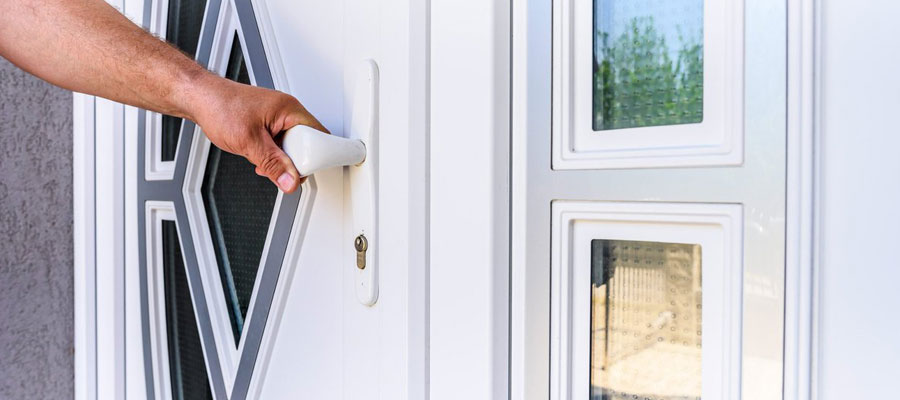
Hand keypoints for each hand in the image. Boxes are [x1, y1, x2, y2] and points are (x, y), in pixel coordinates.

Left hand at [187, 74, 328, 192]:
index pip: (319, 136)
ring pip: (292, 146)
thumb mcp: (248, 142)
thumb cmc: (220, 107)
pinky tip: (257, 155)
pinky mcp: (269, 124)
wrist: (199, 98)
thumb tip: (290, 181)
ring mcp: (278, 117)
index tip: (301, 171)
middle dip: (293, 161)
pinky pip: (280, 144)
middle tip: (276, 167)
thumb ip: (272, 164)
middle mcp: (287, 111)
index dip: (314, 157)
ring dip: (279, 159)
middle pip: (307, 144)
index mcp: (290, 109)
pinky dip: (271, 154)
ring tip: (260, 157)